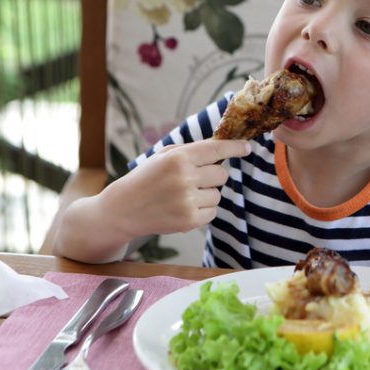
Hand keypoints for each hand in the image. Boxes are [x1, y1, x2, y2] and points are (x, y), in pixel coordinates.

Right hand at [103, 139, 250, 238]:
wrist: (122, 209)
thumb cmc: (147, 178)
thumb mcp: (164, 156)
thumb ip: (192, 150)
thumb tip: (224, 148)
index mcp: (178, 158)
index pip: (216, 150)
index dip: (235, 148)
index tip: (247, 148)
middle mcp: (184, 178)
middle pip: (222, 175)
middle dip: (214, 176)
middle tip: (196, 179)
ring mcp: (186, 201)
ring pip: (218, 195)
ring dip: (207, 194)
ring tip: (184, 195)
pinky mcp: (188, 221)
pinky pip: (212, 212)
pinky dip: (203, 210)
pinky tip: (184, 208)